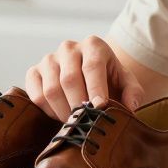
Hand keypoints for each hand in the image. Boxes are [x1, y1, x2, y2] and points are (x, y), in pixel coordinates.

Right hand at [25, 36, 145, 120]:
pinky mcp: (34, 73)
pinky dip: (48, 111)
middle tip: (88, 122)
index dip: (95, 89)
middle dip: (79, 105)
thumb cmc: (109, 80)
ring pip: (51, 90)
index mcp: (93, 45)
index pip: (92, 66)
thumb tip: (131, 106)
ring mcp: (49, 59)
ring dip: (64, 112)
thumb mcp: (126, 82)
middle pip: (69, 79)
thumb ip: (133, 92)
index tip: (99, 108)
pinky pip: (36, 96)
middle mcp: (69, 48)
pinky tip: (61, 115)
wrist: (88, 75)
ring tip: (77, 121)